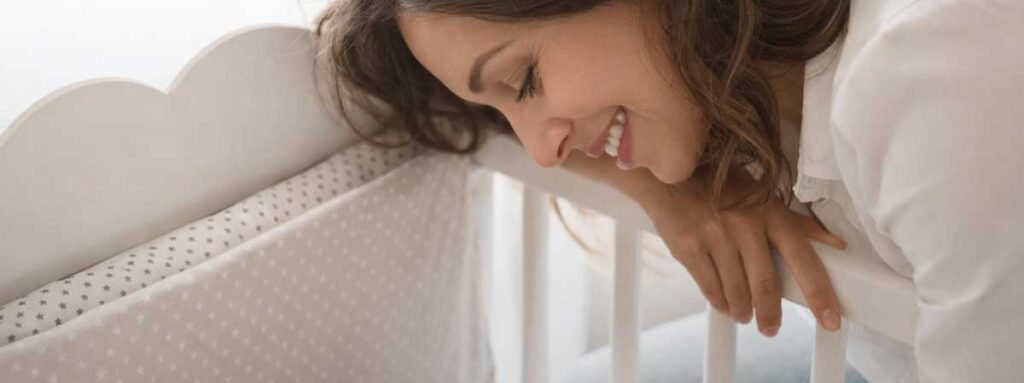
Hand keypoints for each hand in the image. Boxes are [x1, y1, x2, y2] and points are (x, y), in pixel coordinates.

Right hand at [636, 170, 846, 336]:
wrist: (671, 174)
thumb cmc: (721, 186)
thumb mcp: (762, 197)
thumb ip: (797, 223)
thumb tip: (835, 243)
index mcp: (769, 211)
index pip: (802, 258)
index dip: (819, 293)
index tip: (830, 319)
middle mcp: (744, 224)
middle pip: (765, 284)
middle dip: (770, 314)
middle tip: (771, 328)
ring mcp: (714, 236)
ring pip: (736, 291)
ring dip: (742, 311)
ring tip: (744, 314)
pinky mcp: (688, 248)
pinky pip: (710, 288)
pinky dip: (720, 303)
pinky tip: (724, 304)